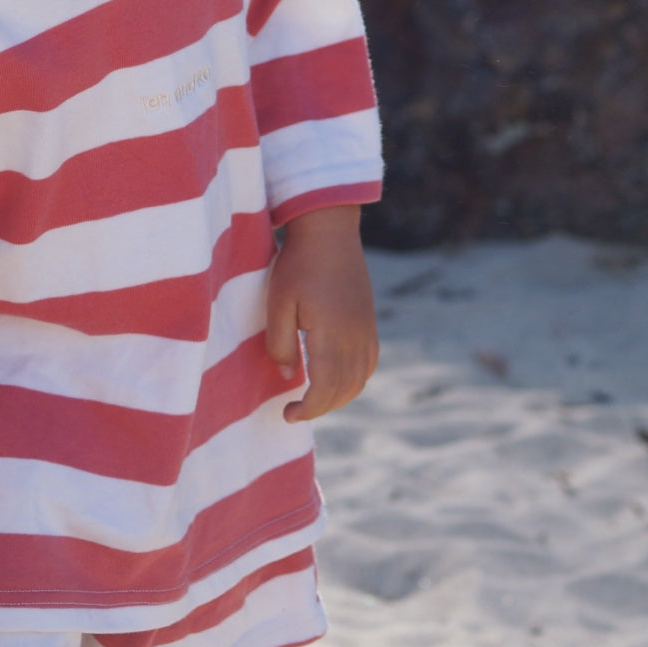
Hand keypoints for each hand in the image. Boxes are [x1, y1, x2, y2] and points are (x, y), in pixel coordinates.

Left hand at [265, 205, 377, 421]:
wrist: (330, 232)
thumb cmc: (298, 264)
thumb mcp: (278, 302)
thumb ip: (280, 343)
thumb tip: (287, 375)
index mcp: (332, 335)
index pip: (325, 389)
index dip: (307, 409)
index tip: (287, 414)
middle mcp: (356, 338)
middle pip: (343, 390)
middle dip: (319, 408)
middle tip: (293, 412)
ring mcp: (366, 330)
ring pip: (359, 380)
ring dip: (337, 398)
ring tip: (312, 400)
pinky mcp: (369, 321)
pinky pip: (368, 364)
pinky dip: (354, 381)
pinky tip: (336, 380)